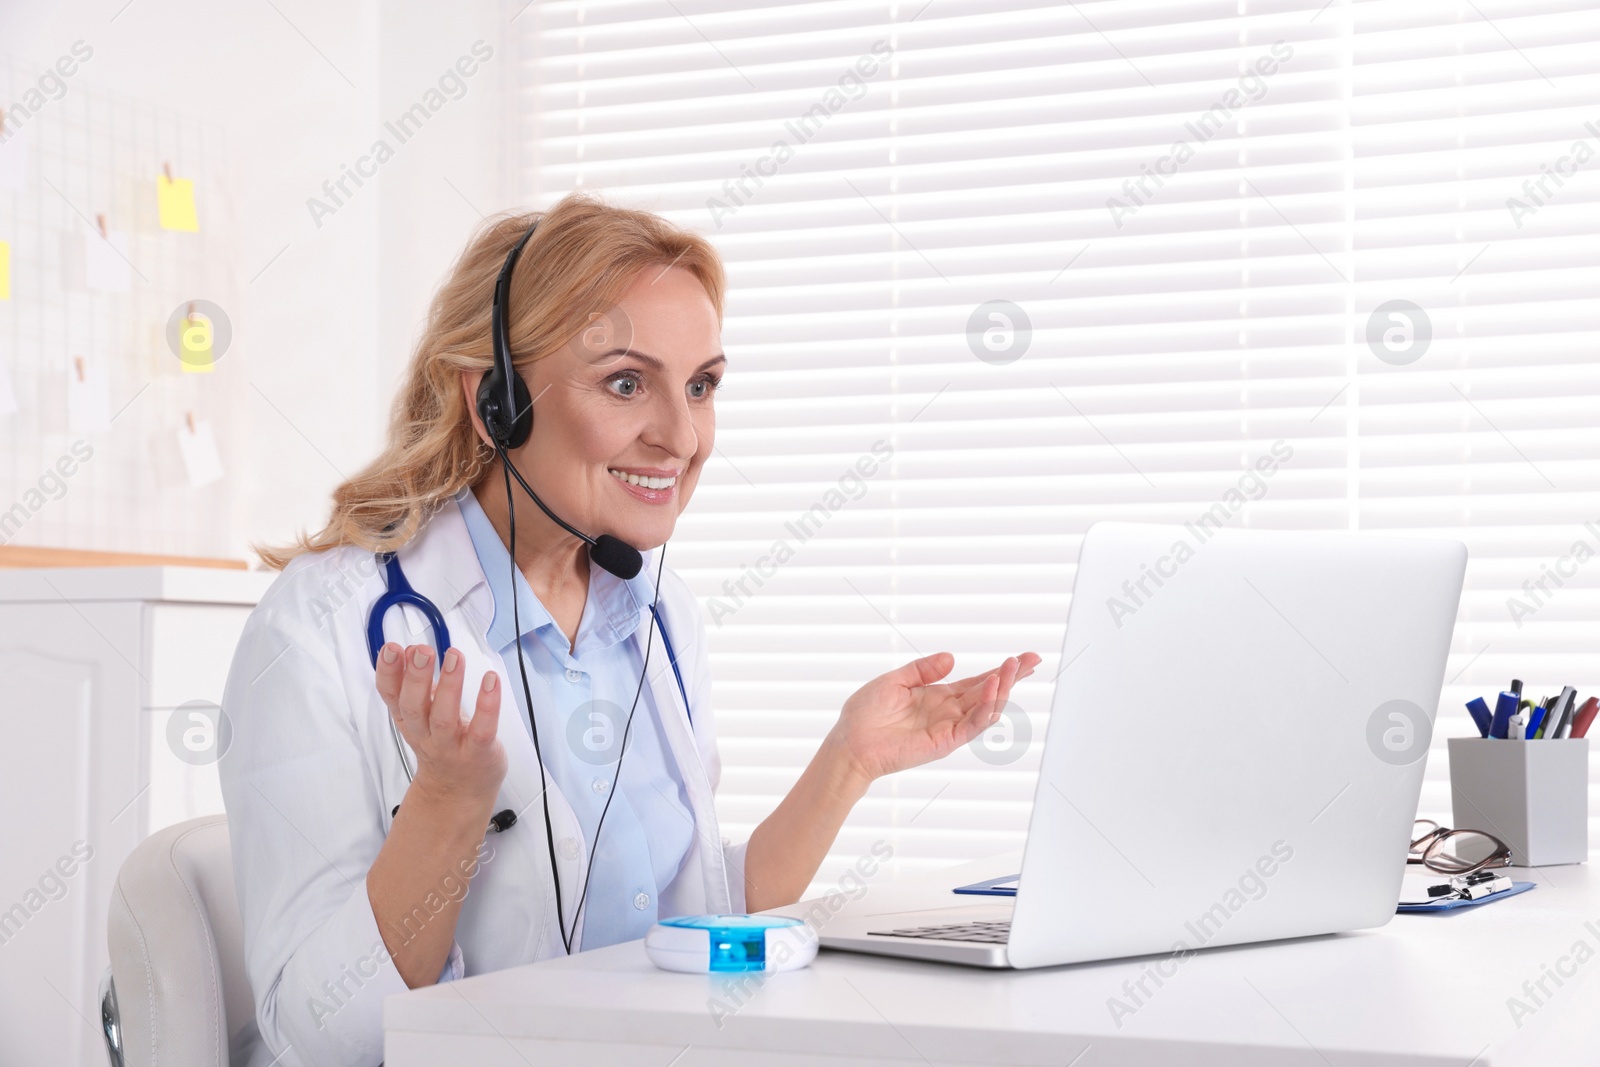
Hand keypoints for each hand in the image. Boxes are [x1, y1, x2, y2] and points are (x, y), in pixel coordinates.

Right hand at [374, 643, 506, 809]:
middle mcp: (426, 735)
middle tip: (422, 651)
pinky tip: (491, 680)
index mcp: (410, 721)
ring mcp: (452, 746)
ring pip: (444, 718)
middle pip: (414, 707)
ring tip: (454, 656)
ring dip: (449, 685)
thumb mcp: (422, 716)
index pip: (392, 697)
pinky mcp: (479, 752)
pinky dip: (487, 705)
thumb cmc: (443, 745)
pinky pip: (482, 730)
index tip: (392, 649)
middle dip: (416, 678)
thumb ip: (417, 685)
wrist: (458, 792)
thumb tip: (412, 651)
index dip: (389, 673)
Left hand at [825, 651, 1041, 785]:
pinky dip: (985, 708)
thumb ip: (923, 669)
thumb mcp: (894, 680)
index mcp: (938, 696)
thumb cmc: (865, 715)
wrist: (850, 744)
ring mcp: (949, 727)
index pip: (976, 682)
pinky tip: (992, 689)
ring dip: (1002, 688)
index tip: (1023, 657)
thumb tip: (951, 658)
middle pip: (989, 692)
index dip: (999, 670)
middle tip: (1033, 659)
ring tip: (1013, 667)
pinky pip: (972, 725)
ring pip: (986, 708)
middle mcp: (948, 712)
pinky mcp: (945, 742)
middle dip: (1012, 676)